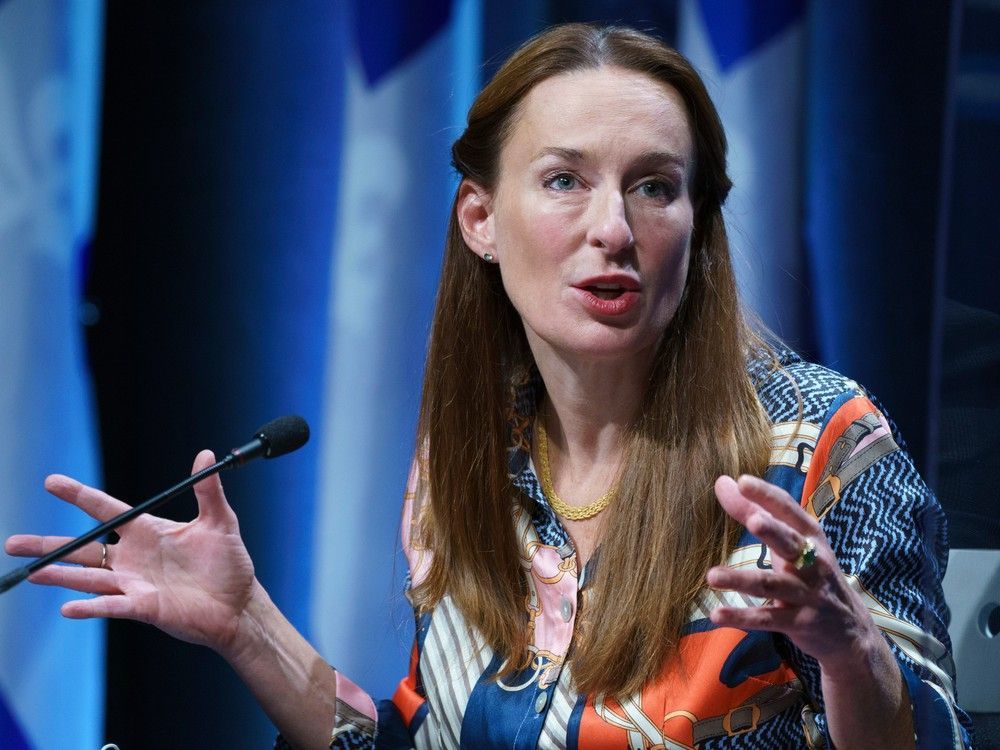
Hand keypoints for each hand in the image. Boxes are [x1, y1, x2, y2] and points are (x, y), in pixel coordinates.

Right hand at [4, 450, 257, 656]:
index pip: (105, 510)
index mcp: (147, 532)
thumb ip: (208, 491)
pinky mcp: (143, 608)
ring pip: (88, 578)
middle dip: (49, 543)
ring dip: (61, 576)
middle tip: (14, 541)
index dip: (79, 495)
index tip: (51, 481)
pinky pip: (111, 606)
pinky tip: (68, 608)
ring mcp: (134, 584)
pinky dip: (91, 607)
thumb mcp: (221, 522)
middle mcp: (133, 558)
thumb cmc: (229, 564)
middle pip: (83, 548)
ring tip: (33, 572)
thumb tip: (207, 454)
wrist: (239, 604)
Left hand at [706, 474, 883, 668]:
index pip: (788, 510)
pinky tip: (717, 614)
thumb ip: (755, 511)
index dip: (767, 496)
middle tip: (752, 520)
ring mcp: (807, 594)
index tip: (742, 481)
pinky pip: (767, 618)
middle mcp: (813, 562)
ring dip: (741, 580)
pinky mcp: (799, 623)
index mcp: (810, 537)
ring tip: (711, 576)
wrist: (849, 632)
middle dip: (773, 531)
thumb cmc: (811, 575)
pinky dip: (742, 617)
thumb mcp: (791, 543)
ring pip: (772, 584)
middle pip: (791, 543)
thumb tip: (723, 481)